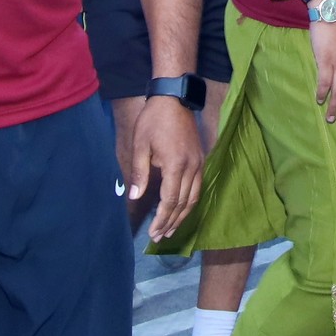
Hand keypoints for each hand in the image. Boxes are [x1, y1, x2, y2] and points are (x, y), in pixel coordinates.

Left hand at [120, 93, 202, 239]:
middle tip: (160, 237)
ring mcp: (199, 163)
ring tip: (171, 230)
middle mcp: (191, 167)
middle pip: (184, 203)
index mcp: (175, 164)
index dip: (162, 218)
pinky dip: (190, 202)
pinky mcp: (201, 160)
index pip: (171, 200)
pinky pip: (198, 187)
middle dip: (171, 222)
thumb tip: (134, 197)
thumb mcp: (140, 145)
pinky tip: (182, 210)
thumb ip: (139, 173)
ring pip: (194, 197)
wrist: (174, 98)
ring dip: (183, 216)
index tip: (153, 232)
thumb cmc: (153, 120)